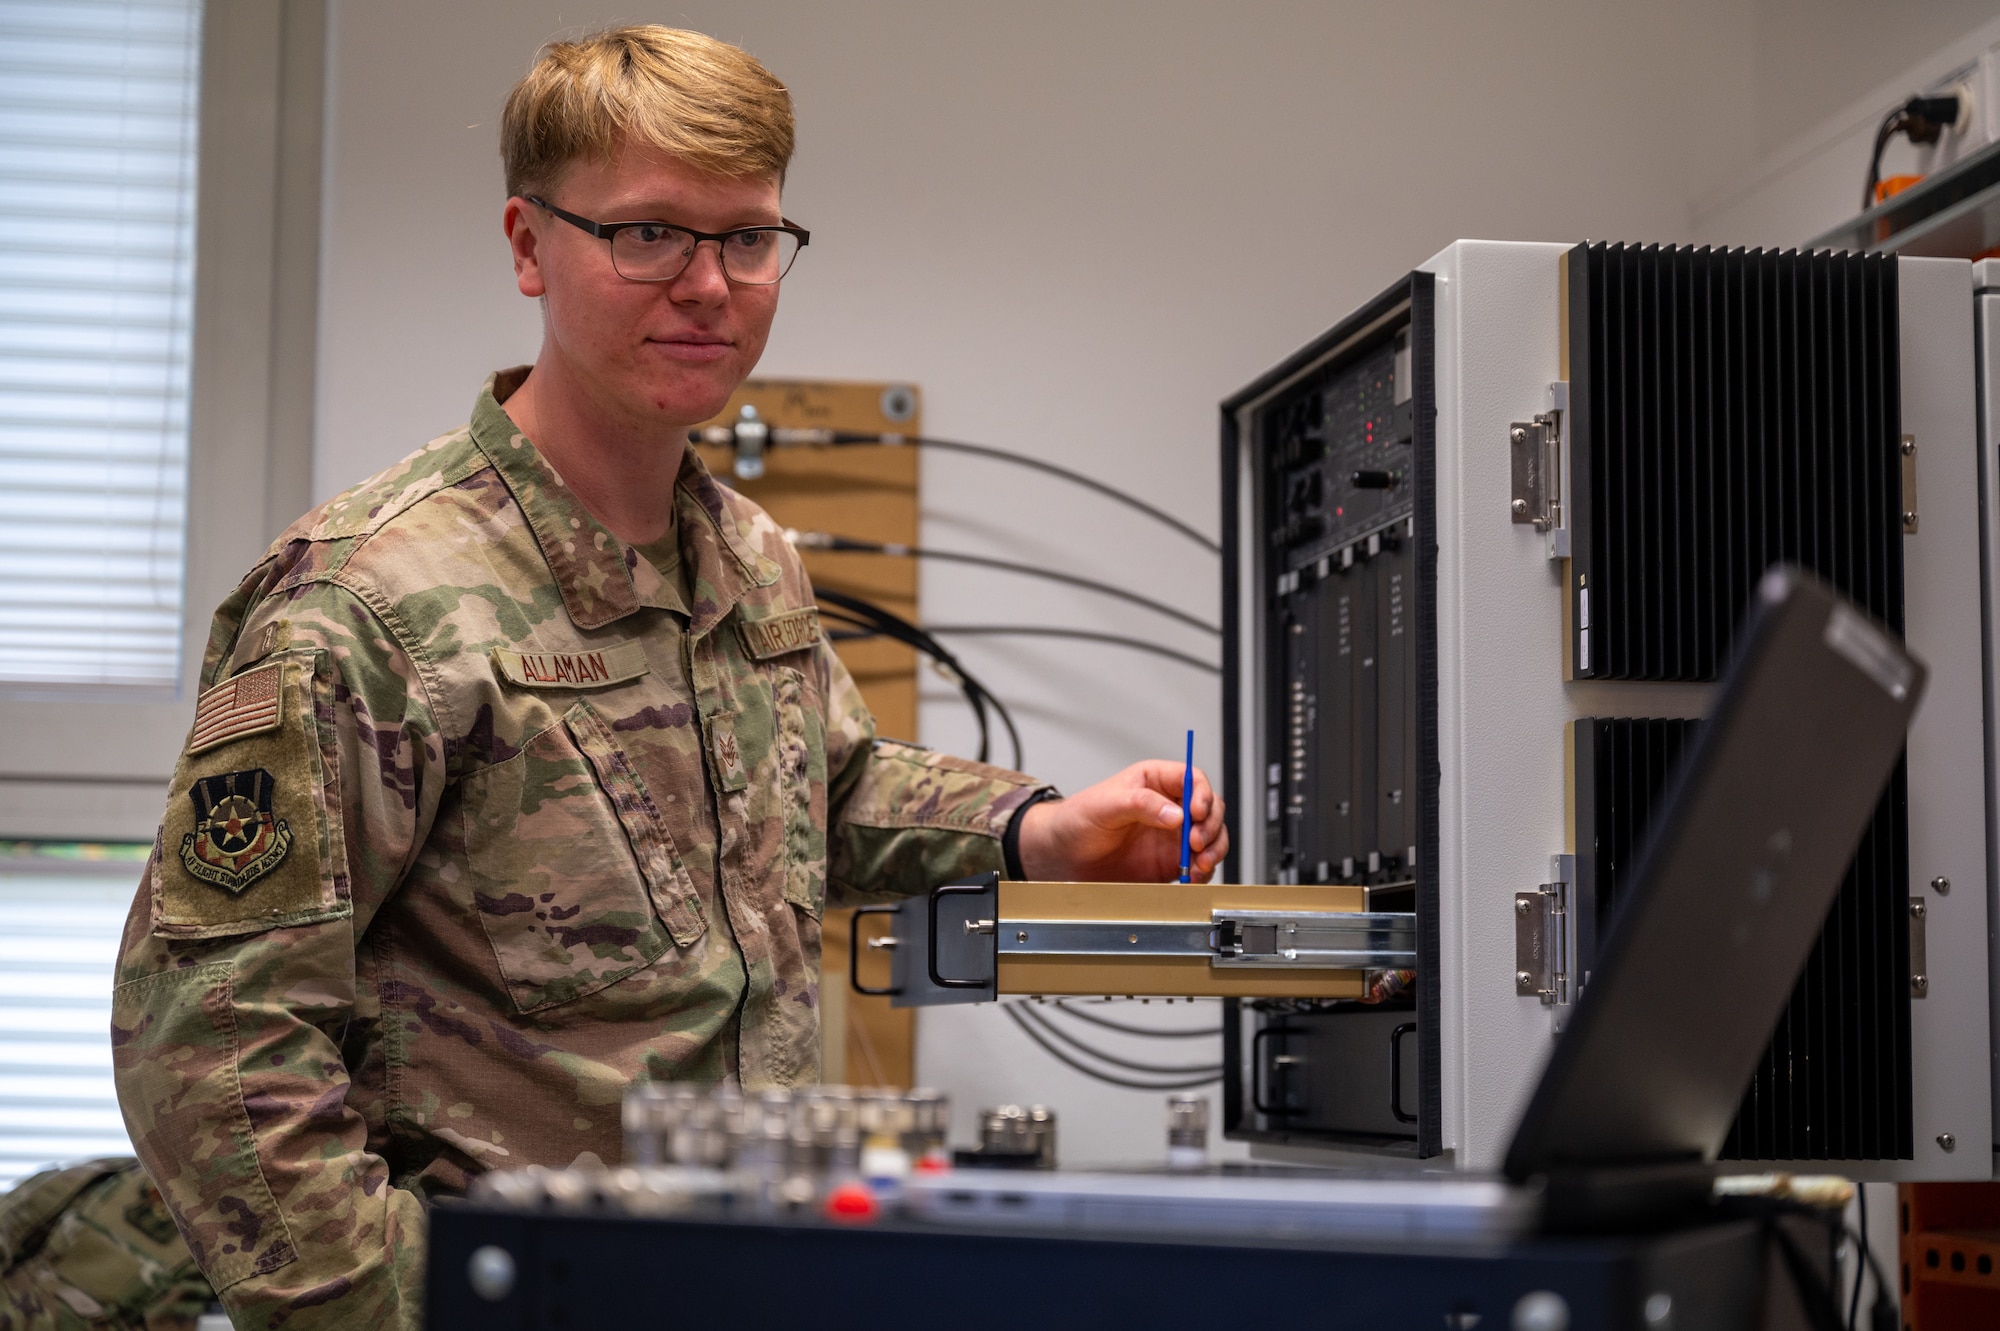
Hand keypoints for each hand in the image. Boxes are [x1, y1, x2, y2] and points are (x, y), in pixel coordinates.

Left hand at [1015, 761, 1228, 882]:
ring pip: (1210, 837)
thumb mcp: (1105, 804)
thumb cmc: (1077, 820)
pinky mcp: (1170, 862)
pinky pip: (1199, 864)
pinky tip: (1193, 876)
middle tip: (1197, 842)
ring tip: (1200, 863)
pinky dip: (1204, 871)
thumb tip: (1176, 814)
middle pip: (1209, 809)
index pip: (1192, 780)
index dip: (1202, 794)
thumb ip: (1140, 804)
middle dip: (1211, 825)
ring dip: (1213, 849)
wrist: (1063, 857)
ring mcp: (1171, 836)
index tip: (1197, 813)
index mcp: (1154, 782)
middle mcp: (1168, 807)